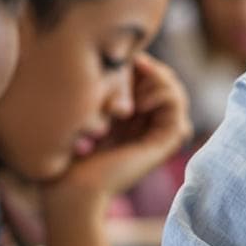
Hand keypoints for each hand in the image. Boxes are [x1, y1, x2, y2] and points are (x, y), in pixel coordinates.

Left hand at [46, 54, 191, 206]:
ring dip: (160, 82)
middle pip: (167, 82)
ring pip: (176, 94)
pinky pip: (179, 113)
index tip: (124, 58)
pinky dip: (163, 98)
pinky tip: (138, 104)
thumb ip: (106, 86)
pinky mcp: (163, 146)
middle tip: (133, 68)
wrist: (68, 188)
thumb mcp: (87, 107)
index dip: (143, 64)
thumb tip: (126, 57)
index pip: (151, 77)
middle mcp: (147, 125)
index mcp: (130, 117)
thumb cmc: (66, 149)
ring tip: (134, 91)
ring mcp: (157, 137)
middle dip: (153, 69)